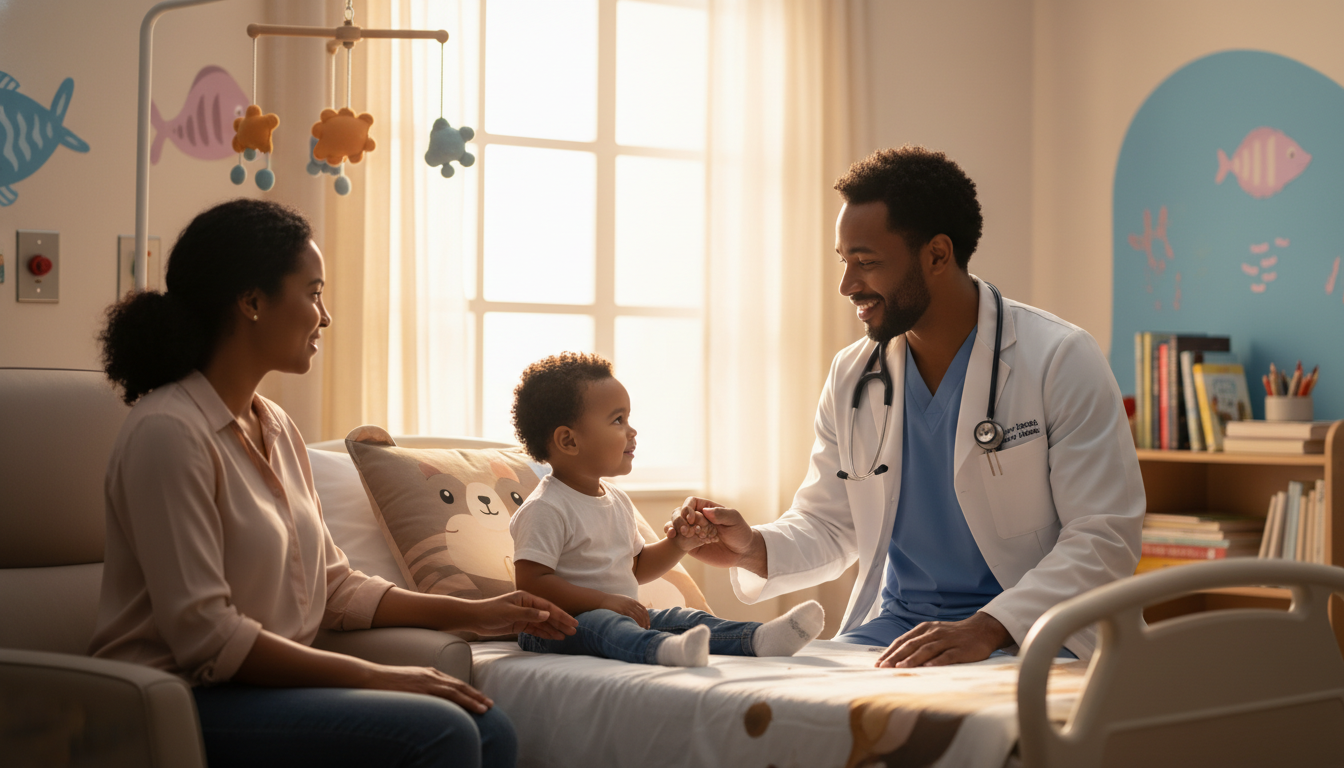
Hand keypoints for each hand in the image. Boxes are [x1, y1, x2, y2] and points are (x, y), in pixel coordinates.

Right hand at [363, 663, 493, 712]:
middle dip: (476, 695)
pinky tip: (469, 708)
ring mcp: (427, 681)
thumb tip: (427, 701)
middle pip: (459, 685)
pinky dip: (460, 701)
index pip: (453, 683)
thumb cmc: (384, 683)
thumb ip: (420, 689)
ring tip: (485, 708)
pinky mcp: (422, 688)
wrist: (368, 677)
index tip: (480, 699)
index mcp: (428, 673)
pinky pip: (445, 695)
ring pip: (456, 691)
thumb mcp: (406, 684)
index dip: (469, 691)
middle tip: (490, 704)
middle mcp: (431, 675)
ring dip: (473, 700)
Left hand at [469, 590, 577, 639]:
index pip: (548, 606)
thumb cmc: (490, 612)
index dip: (561, 614)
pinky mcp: (520, 624)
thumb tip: (547, 614)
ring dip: (554, 628)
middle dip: (561, 622)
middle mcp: (527, 606)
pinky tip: (553, 637)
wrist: (475, 619)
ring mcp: (524, 615)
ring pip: (543, 622)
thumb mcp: (509, 612)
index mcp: (526, 598)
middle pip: (548, 614)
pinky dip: (545, 633)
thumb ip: (529, 614)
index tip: (572, 622)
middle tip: (574, 630)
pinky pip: (535, 629)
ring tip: (567, 635)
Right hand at [600, 593, 649, 628]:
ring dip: (641, 624)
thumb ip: (630, 604)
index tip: (648, 625)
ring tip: (641, 631)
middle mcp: (631, 603)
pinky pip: (630, 618)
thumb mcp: (623, 600)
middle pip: (642, 614)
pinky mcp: (621, 610)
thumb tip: (634, 612)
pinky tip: (634, 628)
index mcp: (632, 601)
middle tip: (646, 630)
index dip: (647, 618)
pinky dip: (634, 623)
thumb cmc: (612, 601)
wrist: (602, 600)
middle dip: (645, 623)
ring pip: (637, 617)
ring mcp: (626, 607)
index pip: (644, 610)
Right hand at [669, 499, 759, 570]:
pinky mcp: (689, 545)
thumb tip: (705, 511)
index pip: (690, 502)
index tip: (692, 518)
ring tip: (678, 534)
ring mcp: (692, 531)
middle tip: (687, 530)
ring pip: (674, 524)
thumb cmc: (740, 532)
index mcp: (706, 508)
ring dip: (673, 527)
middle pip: (679, 512)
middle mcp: (697, 518)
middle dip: (679, 519)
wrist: (742, 553)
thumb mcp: (734, 520)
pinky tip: (672, 537)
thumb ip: (721, 514)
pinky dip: (671, 536)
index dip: (687, 508)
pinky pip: (676, 538)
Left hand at [875, 612, 1011, 667]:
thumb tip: (897, 657)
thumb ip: (918, 642)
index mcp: (925, 629)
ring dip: (912, 659)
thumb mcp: (934, 634)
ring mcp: (948, 640)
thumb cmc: (953, 635)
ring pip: (927, 649)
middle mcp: (934, 633)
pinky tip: (928, 667)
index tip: (878, 663)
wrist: (982, 629)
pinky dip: (937, 661)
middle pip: (911, 645)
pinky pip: (948, 655)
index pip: (903, 640)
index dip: (890, 651)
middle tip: (883, 667)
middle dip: (896, 656)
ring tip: (900, 668)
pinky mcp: (961, 649)